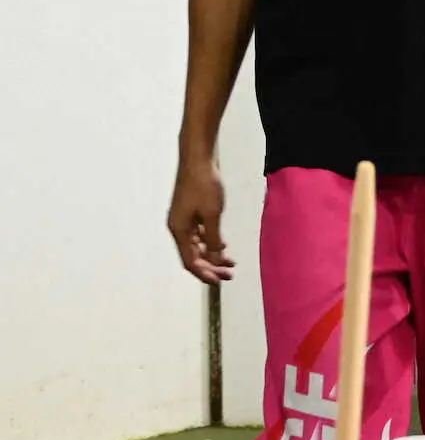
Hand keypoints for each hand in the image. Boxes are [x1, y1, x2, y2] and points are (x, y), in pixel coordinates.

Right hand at [167, 157, 234, 284]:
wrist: (198, 157)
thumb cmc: (204, 184)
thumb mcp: (212, 214)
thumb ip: (213, 238)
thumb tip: (215, 256)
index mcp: (179, 230)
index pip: (190, 261)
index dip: (204, 274)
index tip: (219, 282)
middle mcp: (178, 226)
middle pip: (193, 255)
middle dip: (211, 267)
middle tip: (230, 274)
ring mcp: (183, 218)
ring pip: (197, 244)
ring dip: (212, 254)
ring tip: (230, 263)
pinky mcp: (190, 209)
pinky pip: (199, 233)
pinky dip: (210, 241)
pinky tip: (223, 245)